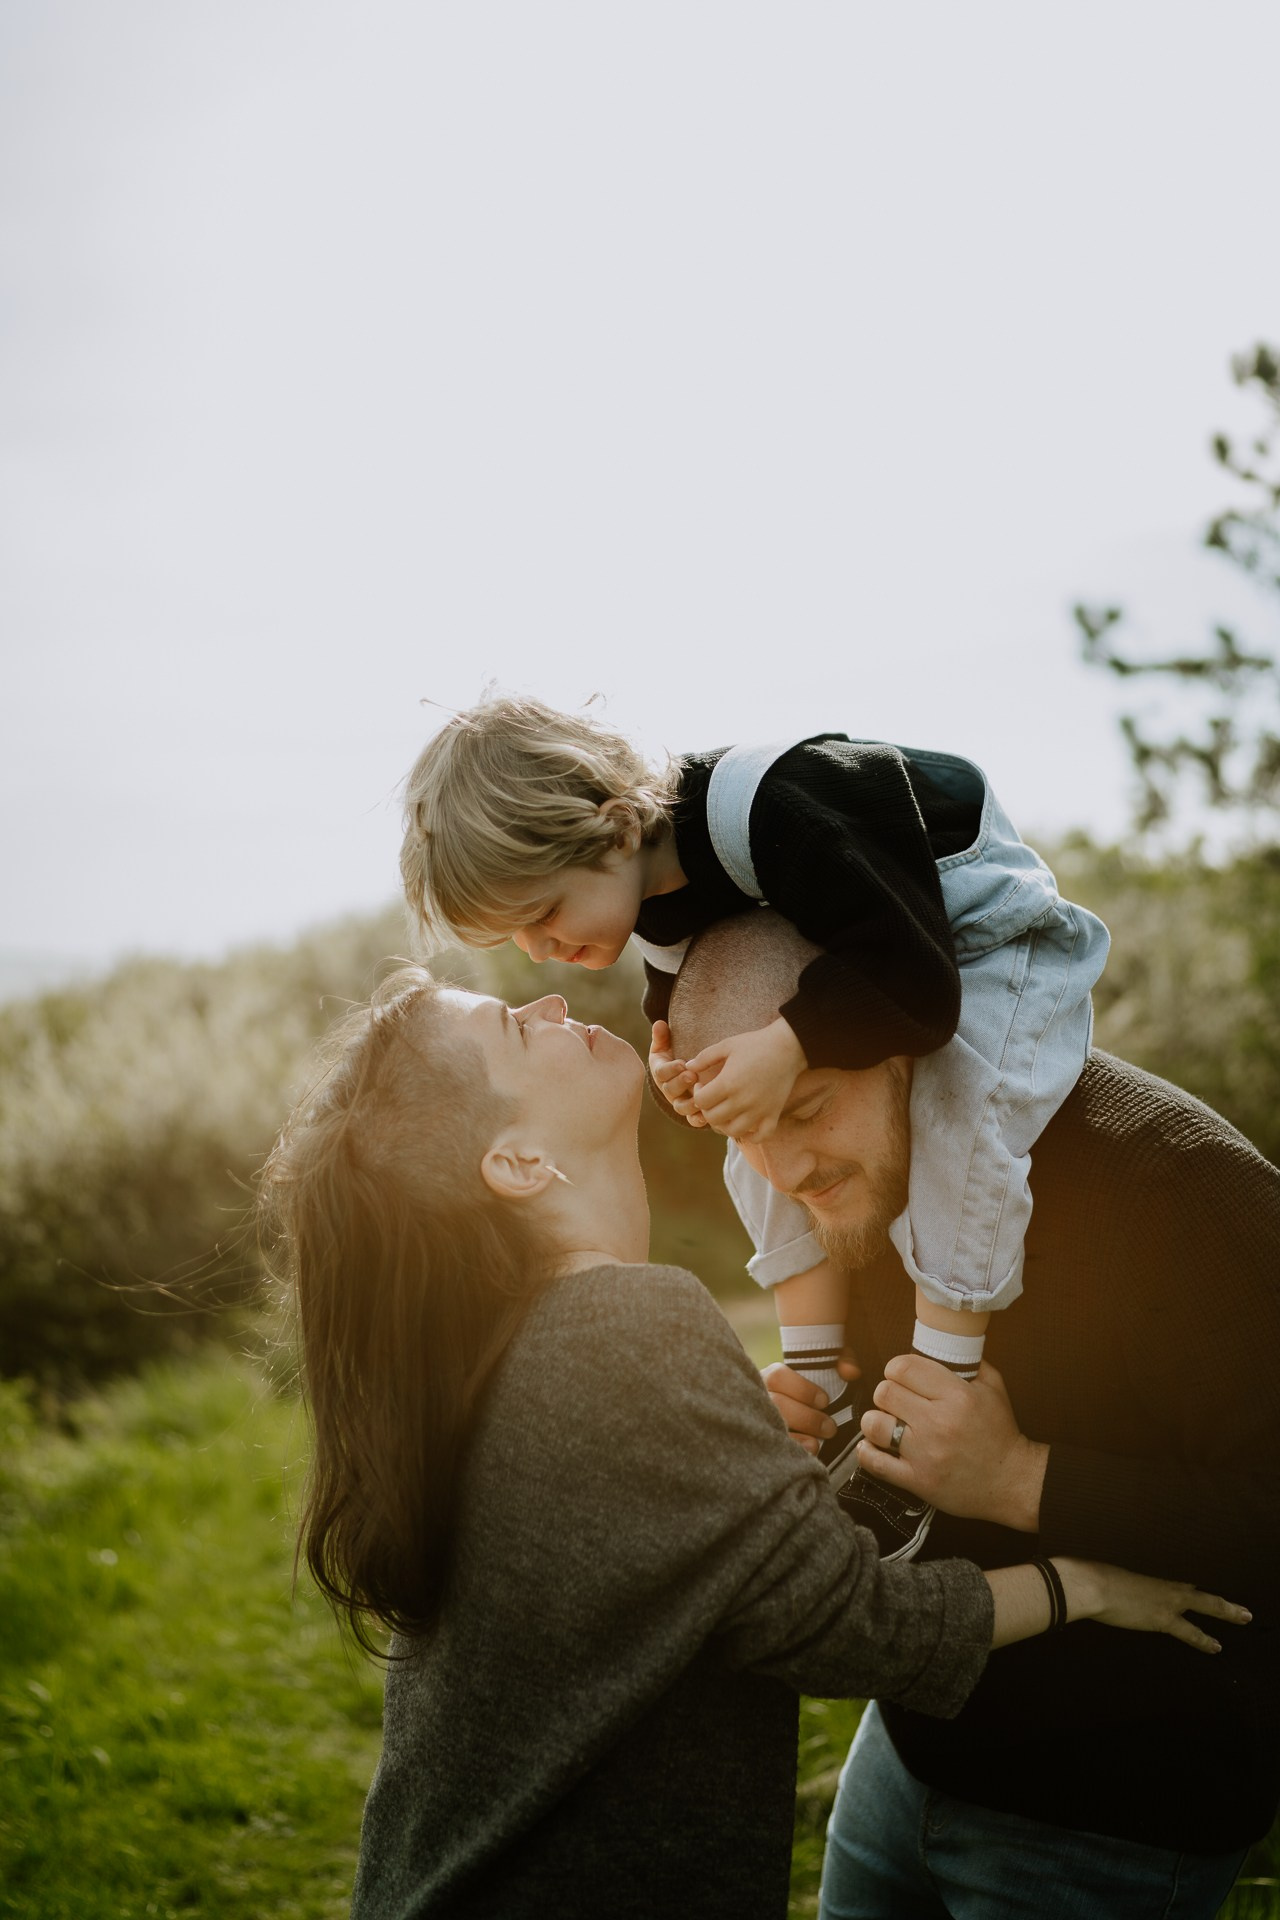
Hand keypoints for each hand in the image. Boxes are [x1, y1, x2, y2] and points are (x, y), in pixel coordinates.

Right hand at [649, 1020, 708, 1127]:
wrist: (690, 1069)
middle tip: (692, 1075)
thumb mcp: (668, 1044)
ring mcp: (680, 1102)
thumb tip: (659, 1024)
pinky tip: (706, 1115)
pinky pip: (692, 1119)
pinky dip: (698, 1119)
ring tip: (700, 1096)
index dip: (670, 1069)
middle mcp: (669, 1089)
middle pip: (670, 1090)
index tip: (681, 1063)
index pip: (661, 1072)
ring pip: (681, 1107)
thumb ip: (663, 1036)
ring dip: (689, 1103)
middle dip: (680, 1083)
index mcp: (662, 1072)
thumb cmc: (677, 1054)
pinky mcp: (692, 1112)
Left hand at [685, 1019, 806, 1138]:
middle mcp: (743, 1101)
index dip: (696, 1094)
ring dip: (724, 1125)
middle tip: (712, 1098)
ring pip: (733, 1131)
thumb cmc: (756, 1043)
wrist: (789, 1047)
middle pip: (713, 1119)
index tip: (702, 1086)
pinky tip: (746, 1123)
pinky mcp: (773, 1114)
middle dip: (707, 1110)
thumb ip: (704, 1057)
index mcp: (728, 1083)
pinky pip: (760, 1137)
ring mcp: (759, 1110)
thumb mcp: (727, 1045)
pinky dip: (751, 1135)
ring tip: (725, 1112)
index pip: (701, 1102)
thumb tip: (687, 1067)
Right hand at [761, 1350, 859, 1454]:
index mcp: (768, 1377)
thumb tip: (851, 1371)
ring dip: (799, 1435)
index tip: (825, 1401)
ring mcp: (754, 1419)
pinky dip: (791, 1448)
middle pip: (776, 1403)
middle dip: (807, 1418)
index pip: (778, 1376)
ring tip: (818, 1442)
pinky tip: (807, 1451)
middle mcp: (756, 1396)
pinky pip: (770, 1447)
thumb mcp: (824, 1373)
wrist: (785, 1427)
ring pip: (770, 1426)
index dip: (803, 1389)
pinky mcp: (758, 1441)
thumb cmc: (810, 1395)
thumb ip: (841, 1361)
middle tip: (830, 1428)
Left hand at [856, 1356, 1046, 1531]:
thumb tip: (942, 1343)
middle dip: (886, 1393)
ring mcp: (926, 1454)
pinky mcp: (918, 1480)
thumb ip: (969, 1362)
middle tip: (896, 1400)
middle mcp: (939, 1423)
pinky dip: (867, 1452)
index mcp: (957, 1396)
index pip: (903, 1368)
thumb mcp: (994, 1388)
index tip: (900, 1376)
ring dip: (874, 1421)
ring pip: (874, 1424)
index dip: (896, 1369)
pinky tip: (874, 1445)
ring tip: (885, 1423)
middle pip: (885, 1393)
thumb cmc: (1001, 1433)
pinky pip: (875, 1462)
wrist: (1012, 1481)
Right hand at [1063, 1559, 1251, 1654]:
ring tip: (1244, 1617)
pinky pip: (1190, 1631)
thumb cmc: (1092, 1581)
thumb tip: (1098, 1590)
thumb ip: (1111, 1588)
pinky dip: (1204, 1639)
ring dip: (1227, 1611)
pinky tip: (1216, 1647)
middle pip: (1201, 1595)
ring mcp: (1167, 1602)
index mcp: (1151, 1581)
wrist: (1092, 1585)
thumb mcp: (1106, 1581)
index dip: (1193, 1592)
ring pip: (1207, 1604)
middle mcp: (1164, 1589)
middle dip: (1222, 1603)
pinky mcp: (1163, 1618)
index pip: (1179, 1587)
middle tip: (1243, 1610)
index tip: (1204, 1594)